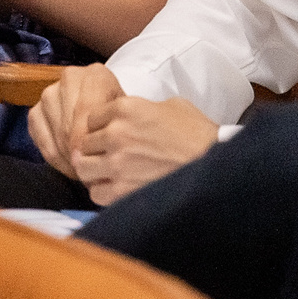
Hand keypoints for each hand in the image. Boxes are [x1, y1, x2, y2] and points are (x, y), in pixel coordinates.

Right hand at [27, 64, 122, 181]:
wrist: (106, 104)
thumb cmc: (118, 114)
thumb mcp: (125, 117)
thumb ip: (114, 132)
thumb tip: (94, 162)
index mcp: (95, 75)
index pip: (86, 111)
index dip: (87, 142)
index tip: (93, 163)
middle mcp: (69, 78)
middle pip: (68, 125)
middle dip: (78, 154)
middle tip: (89, 173)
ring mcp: (48, 94)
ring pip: (54, 134)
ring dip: (67, 158)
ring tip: (82, 170)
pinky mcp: (35, 111)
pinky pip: (40, 140)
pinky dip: (54, 157)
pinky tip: (69, 165)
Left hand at [73, 94, 219, 205]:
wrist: (214, 163)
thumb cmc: (198, 134)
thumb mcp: (173, 105)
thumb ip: (144, 107)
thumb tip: (136, 115)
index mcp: (126, 108)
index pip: (91, 117)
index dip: (100, 126)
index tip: (109, 133)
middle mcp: (116, 133)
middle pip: (85, 142)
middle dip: (95, 149)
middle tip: (109, 155)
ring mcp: (117, 163)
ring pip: (83, 168)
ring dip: (94, 170)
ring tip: (107, 173)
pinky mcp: (122, 190)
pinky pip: (96, 193)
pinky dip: (103, 192)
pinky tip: (117, 188)